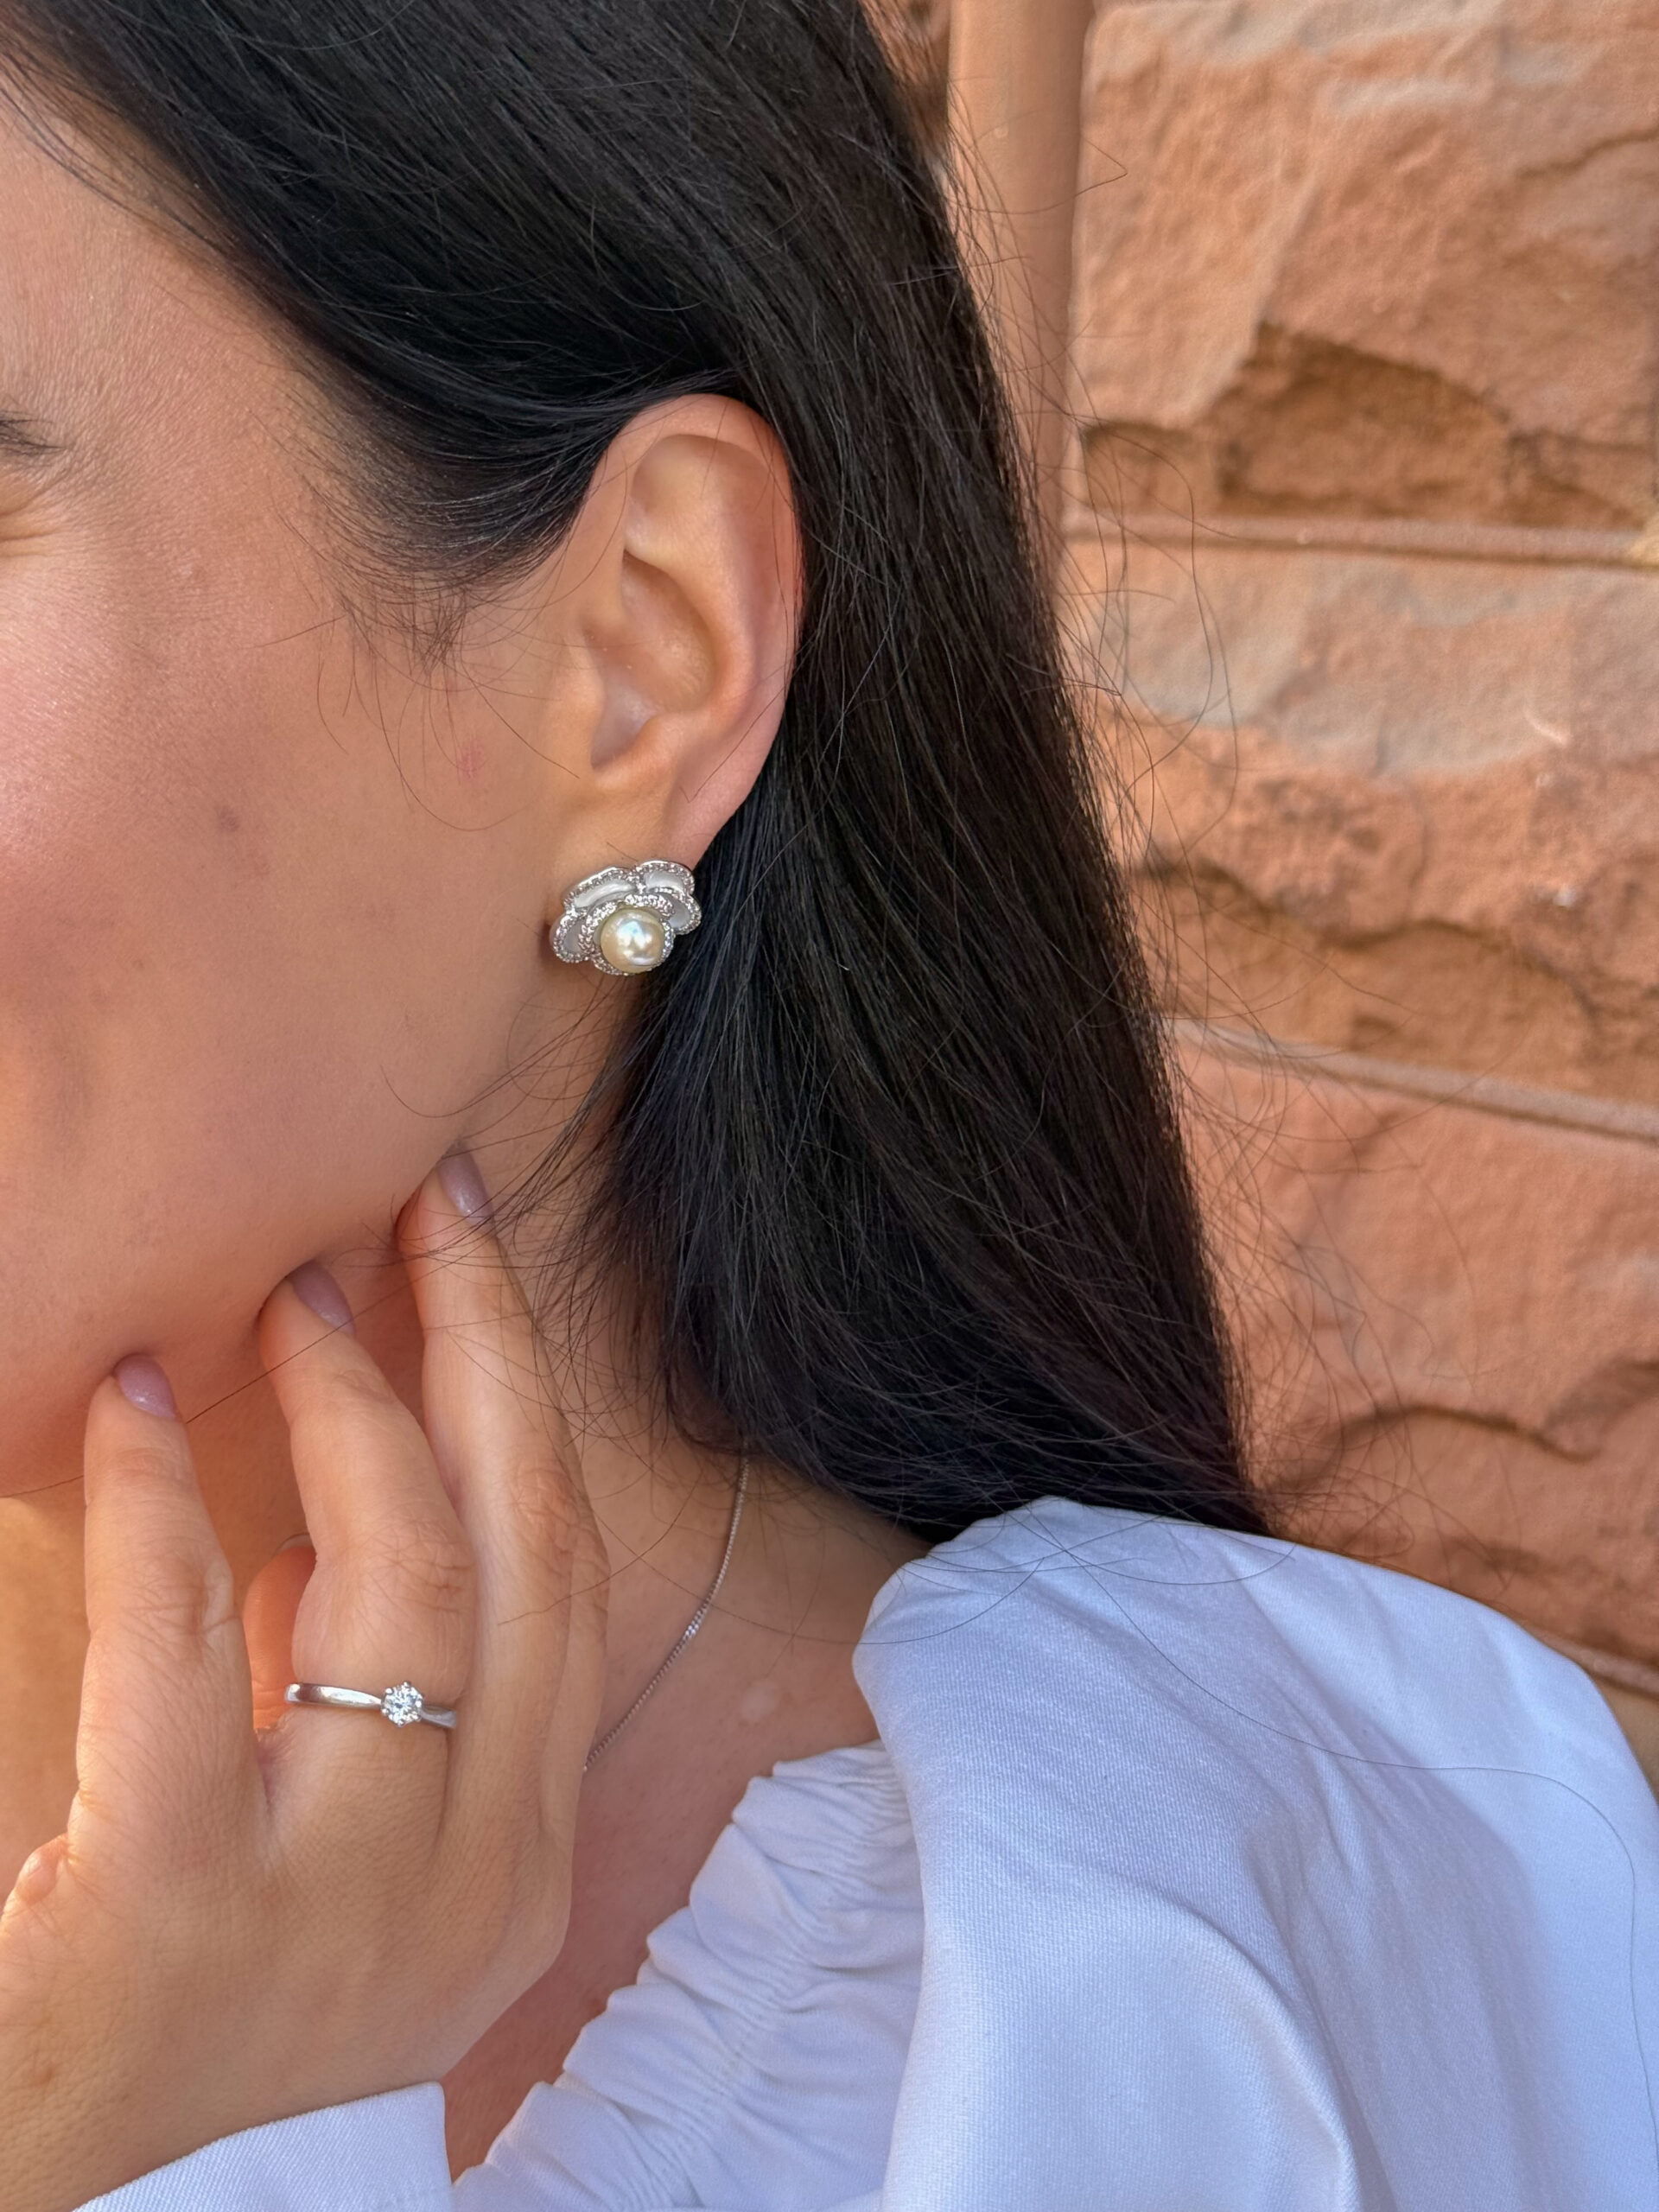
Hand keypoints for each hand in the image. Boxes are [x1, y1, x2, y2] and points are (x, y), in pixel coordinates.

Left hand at [0, 1161, 606, 2211]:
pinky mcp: (182, 1922)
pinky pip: (190, 1657)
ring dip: (345, 1406)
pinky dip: (160, 1505)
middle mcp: (469, 1887)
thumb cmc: (183, 2003)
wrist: (66, 2210)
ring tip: (286, 1294)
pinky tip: (119, 1404)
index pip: (563, 1580)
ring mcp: (341, 1911)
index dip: (529, 1397)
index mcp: (513, 1864)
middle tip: (417, 1211)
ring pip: (395, 1587)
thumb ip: (362, 1706)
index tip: (476, 1254)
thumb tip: (319, 1533)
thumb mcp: (334, 1857)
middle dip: (481, 1352)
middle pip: (519, 1551)